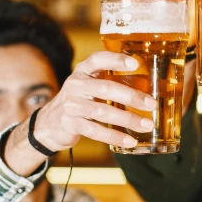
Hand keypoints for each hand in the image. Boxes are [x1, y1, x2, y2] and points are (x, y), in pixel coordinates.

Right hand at [34, 51, 155, 151]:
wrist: (50, 122)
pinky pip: (95, 131)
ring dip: (128, 119)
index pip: (98, 60)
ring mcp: (71, 105)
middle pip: (105, 88)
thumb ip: (110, 80)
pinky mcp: (71, 124)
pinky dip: (115, 136)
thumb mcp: (90, 84)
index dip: (116, 60)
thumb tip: (147, 85)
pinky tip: (130, 141)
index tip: (136, 63)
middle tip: (151, 104)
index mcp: (83, 71)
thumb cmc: (80, 100)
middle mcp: (75, 85)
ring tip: (147, 125)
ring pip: (102, 111)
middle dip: (131, 96)